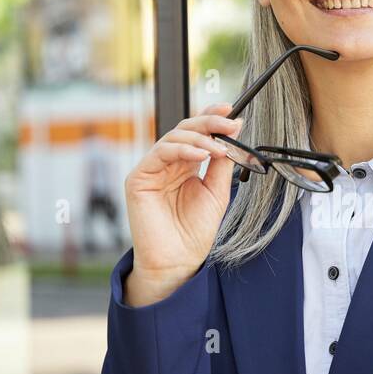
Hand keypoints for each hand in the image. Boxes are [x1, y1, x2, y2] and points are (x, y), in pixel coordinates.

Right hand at [123, 103, 242, 305]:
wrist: (178, 261)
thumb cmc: (194, 232)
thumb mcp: (217, 192)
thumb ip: (222, 163)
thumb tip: (234, 132)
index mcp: (186, 165)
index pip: (197, 133)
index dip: (211, 118)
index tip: (231, 112)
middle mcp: (168, 164)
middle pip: (185, 129)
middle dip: (209, 123)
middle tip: (229, 123)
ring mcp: (152, 169)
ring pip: (173, 137)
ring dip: (200, 138)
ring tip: (218, 148)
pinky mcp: (138, 178)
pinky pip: (160, 152)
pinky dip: (182, 149)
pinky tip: (201, 154)